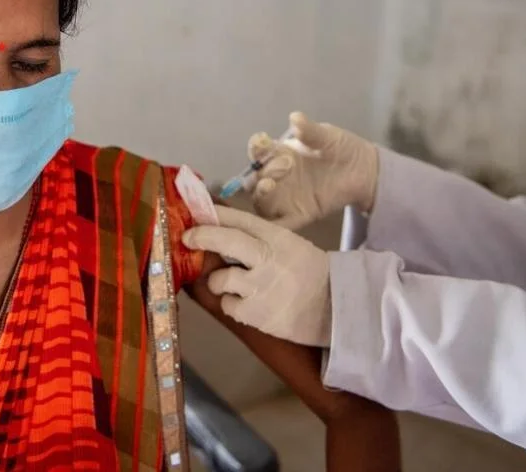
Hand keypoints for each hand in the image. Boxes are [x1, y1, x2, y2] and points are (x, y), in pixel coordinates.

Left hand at [183, 205, 331, 346]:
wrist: (337, 308)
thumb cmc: (308, 273)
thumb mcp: (290, 245)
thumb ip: (258, 236)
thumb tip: (218, 222)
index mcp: (278, 238)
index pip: (240, 219)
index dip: (214, 214)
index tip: (195, 212)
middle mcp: (269, 259)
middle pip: (226, 241)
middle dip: (202, 236)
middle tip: (188, 238)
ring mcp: (262, 288)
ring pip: (220, 279)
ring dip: (219, 282)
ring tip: (235, 286)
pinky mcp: (258, 314)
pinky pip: (228, 305)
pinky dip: (232, 305)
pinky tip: (248, 304)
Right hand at [250, 112, 377, 229]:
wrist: (364, 170)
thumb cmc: (342, 148)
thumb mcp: (327, 136)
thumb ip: (310, 131)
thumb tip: (295, 118)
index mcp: (280, 155)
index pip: (259, 152)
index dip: (256, 148)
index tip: (262, 142)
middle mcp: (277, 178)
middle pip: (255, 180)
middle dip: (257, 174)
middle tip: (275, 167)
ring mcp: (286, 198)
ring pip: (261, 203)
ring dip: (260, 196)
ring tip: (269, 185)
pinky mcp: (299, 215)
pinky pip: (281, 224)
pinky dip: (272, 226)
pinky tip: (269, 224)